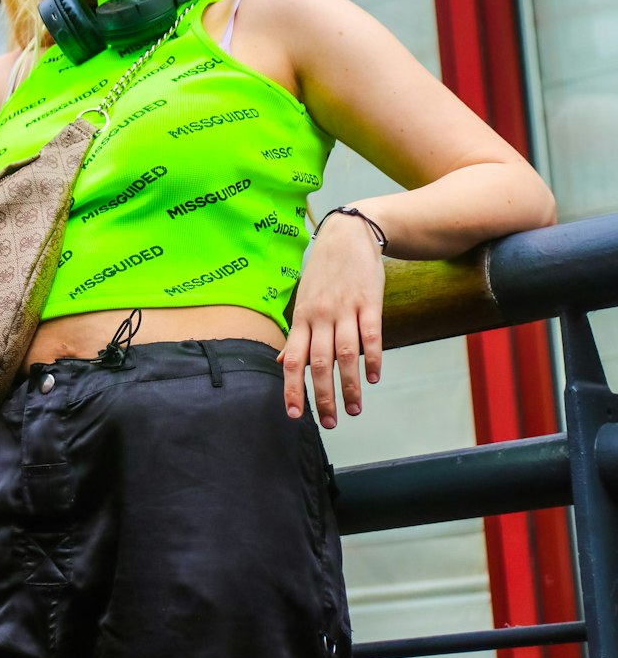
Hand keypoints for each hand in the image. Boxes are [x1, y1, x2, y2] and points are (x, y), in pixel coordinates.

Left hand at [277, 213, 384, 428]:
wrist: (348, 235)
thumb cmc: (324, 272)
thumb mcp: (303, 300)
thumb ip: (296, 334)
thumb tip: (282, 362)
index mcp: (302, 318)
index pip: (293, 359)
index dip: (292, 388)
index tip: (295, 415)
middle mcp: (320, 316)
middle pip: (320, 363)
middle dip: (324, 396)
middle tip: (330, 423)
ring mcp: (345, 309)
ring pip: (346, 354)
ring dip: (351, 385)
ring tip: (354, 409)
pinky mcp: (369, 302)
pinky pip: (371, 335)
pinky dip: (373, 358)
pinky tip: (374, 377)